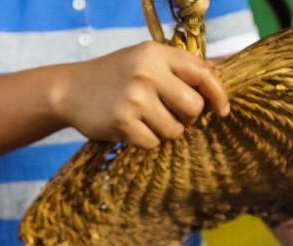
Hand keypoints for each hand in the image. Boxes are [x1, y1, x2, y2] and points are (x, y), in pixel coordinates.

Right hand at [52, 41, 228, 148]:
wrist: (70, 89)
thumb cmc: (116, 76)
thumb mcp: (146, 60)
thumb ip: (181, 67)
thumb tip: (221, 72)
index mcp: (156, 54)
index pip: (203, 74)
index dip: (218, 94)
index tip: (222, 110)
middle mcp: (147, 72)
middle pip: (194, 108)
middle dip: (186, 117)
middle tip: (168, 112)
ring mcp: (134, 97)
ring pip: (175, 130)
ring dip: (164, 131)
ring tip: (144, 118)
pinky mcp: (123, 122)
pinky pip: (154, 143)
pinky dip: (146, 141)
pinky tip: (131, 127)